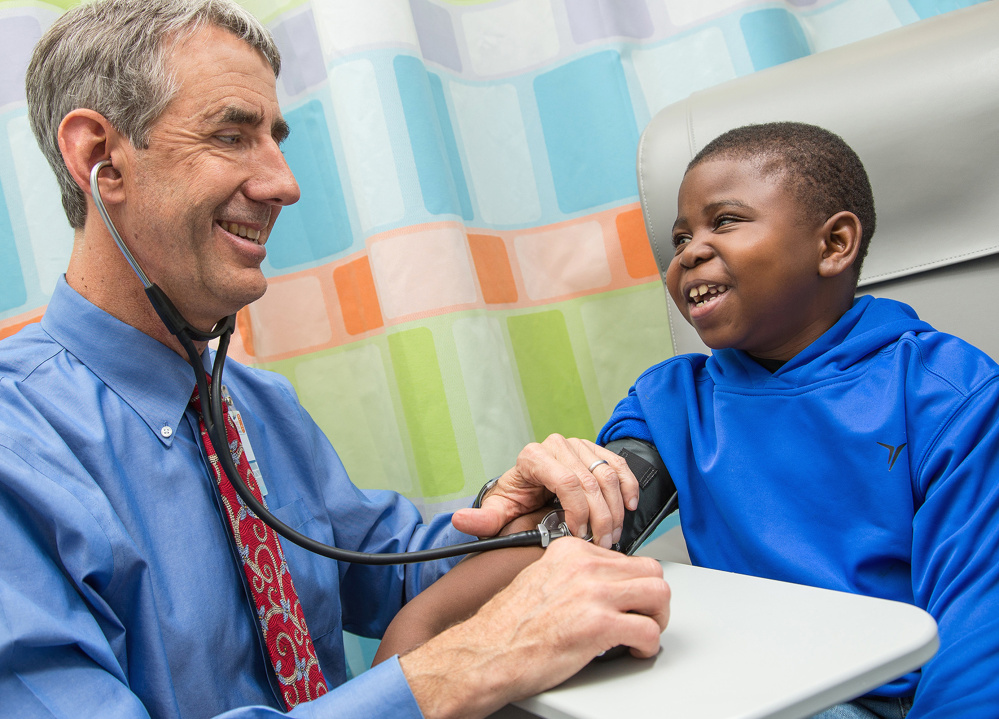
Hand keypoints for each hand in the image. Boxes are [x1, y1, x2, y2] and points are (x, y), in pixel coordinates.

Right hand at [400, 538, 670, 718]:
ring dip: (657, 618)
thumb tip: (603, 585)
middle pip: (650, 571)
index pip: (627, 557)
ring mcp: (593, 593)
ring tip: (644, 632)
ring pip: (659, 594)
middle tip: (646, 616)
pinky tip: (635, 650)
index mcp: (570, 551)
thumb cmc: (509, 625)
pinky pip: (648, 631)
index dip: (632, 583)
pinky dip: (648, 645)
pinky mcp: (598, 625)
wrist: (487, 652)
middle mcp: (584, 566)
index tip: (630, 599)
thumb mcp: (542, 579)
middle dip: (653, 598)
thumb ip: (574, 575)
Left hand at [452, 434, 639, 548]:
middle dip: (600, 517)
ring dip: (615, 508)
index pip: (567, 482)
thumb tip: (462, 519)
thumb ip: (482, 520)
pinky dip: (628, 486)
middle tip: (601, 542)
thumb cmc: (516, 498)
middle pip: (590, 482)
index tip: (579, 535)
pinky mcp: (594, 450)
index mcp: (533, 457)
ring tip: (612, 534)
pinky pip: (618, 465)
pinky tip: (629, 506)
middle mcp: (556, 446)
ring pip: (607, 476)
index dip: (579, 511)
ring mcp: (578, 446)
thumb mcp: (498, 511)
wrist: (527, 485)